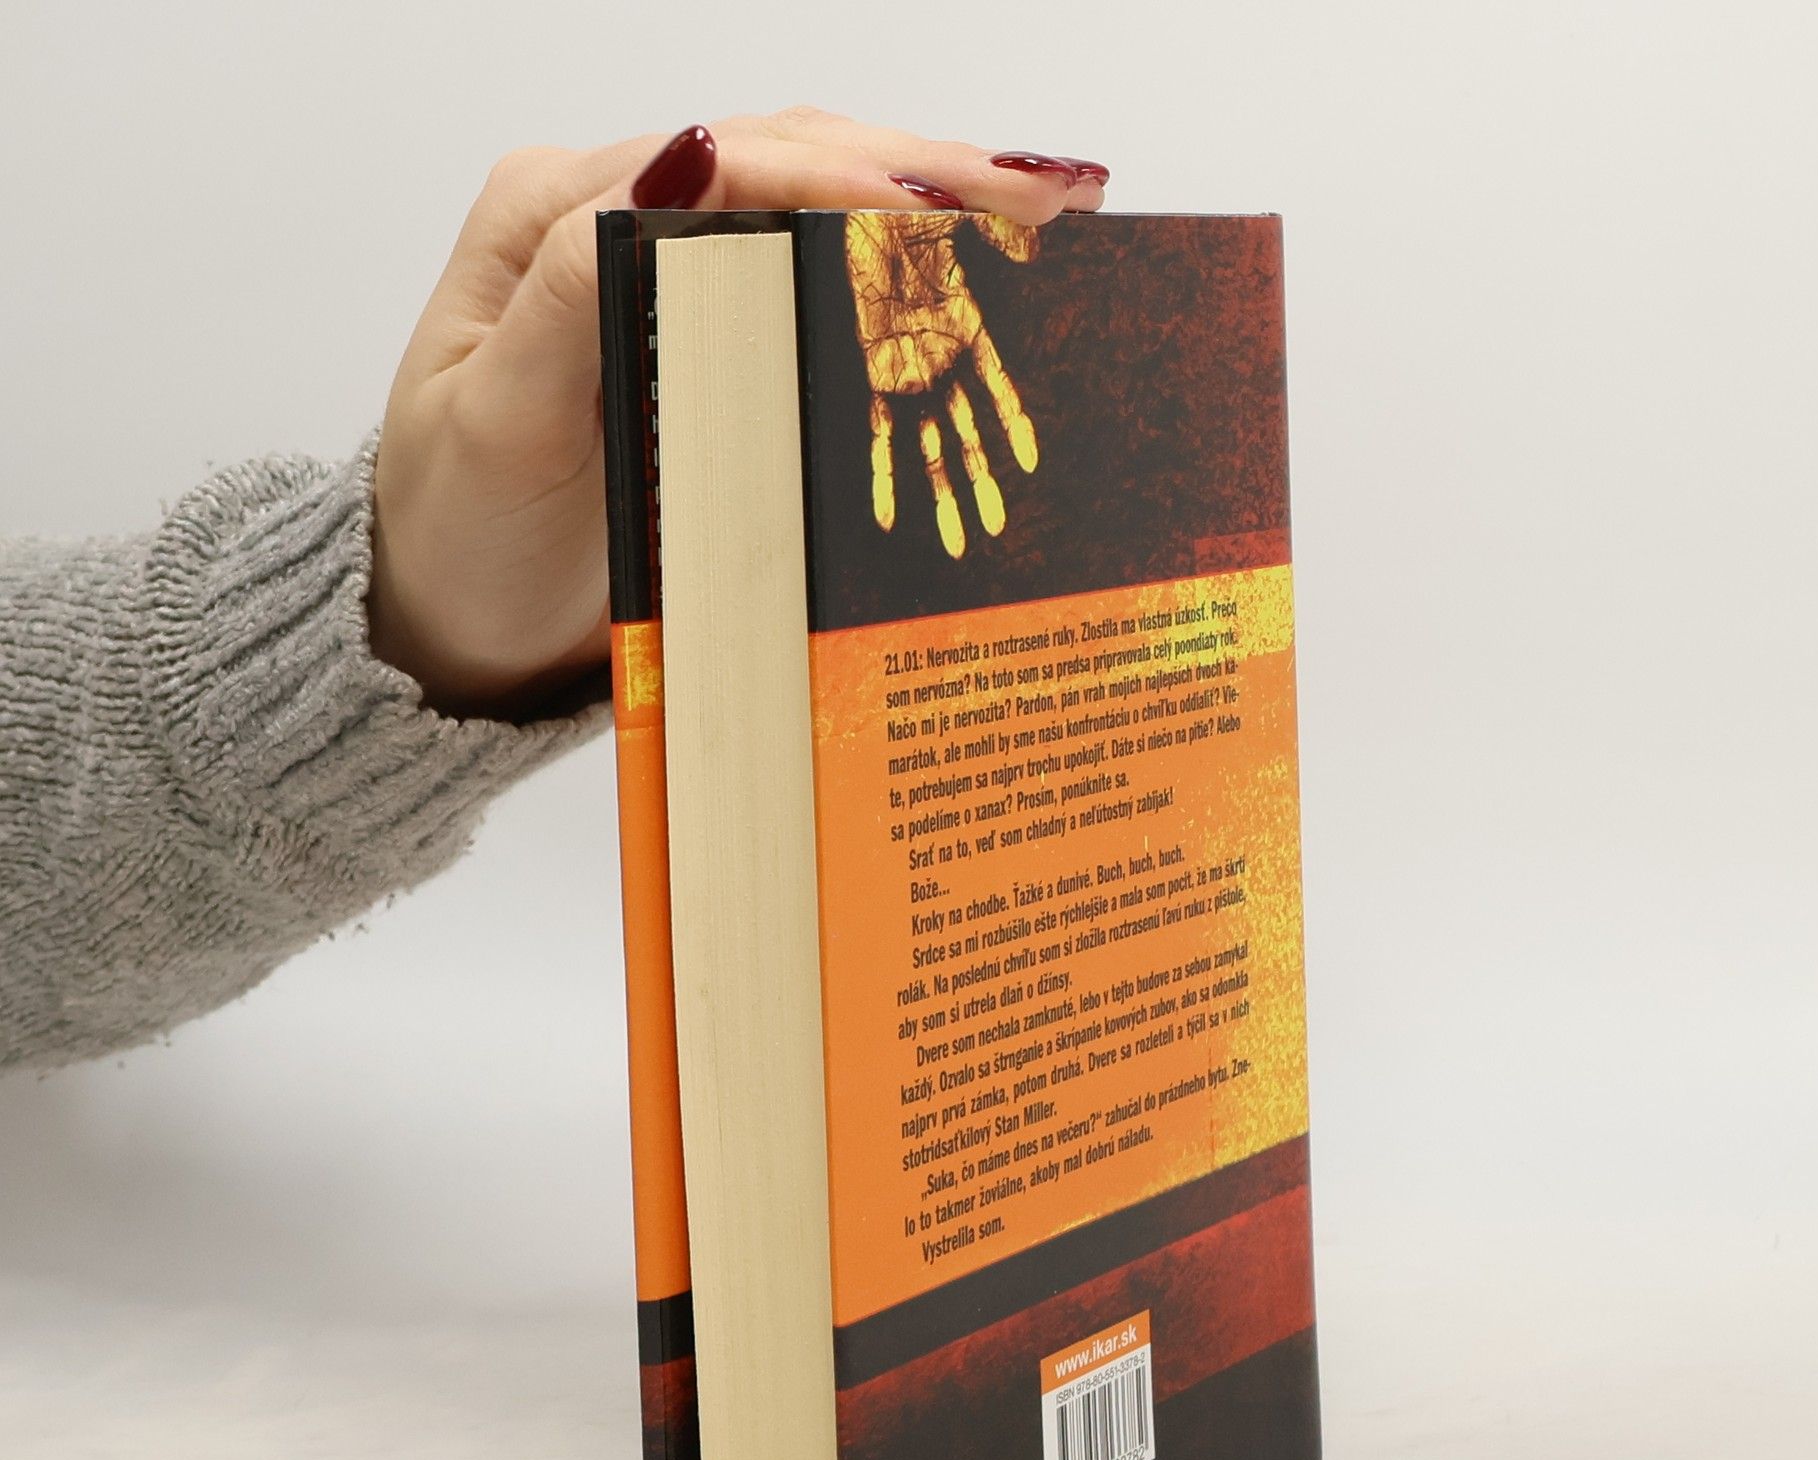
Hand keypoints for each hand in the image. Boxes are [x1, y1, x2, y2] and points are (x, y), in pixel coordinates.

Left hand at [367, 110, 1106, 715]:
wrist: (448, 622)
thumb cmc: (456, 534)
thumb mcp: (501, 420)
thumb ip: (580, 287)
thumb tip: (685, 159)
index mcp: (550, 215)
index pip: (719, 161)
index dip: (840, 174)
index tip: (940, 205)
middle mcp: (608, 216)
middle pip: (784, 159)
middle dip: (920, 169)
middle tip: (1049, 191)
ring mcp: (661, 270)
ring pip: (811, 204)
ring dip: (928, 201)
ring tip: (1049, 205)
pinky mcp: (701, 334)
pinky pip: (807, 278)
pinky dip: (896, 269)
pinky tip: (977, 263)